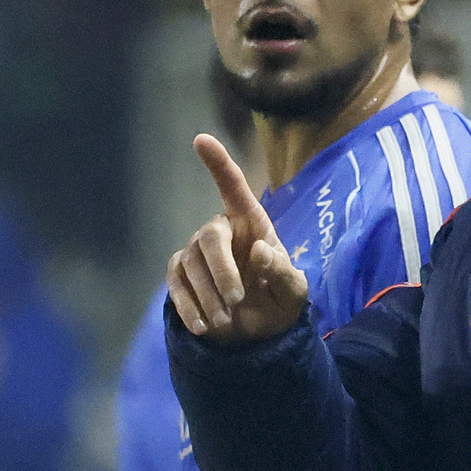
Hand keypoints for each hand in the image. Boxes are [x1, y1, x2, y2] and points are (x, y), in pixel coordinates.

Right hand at [167, 134, 307, 343]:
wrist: (260, 330)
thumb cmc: (280, 298)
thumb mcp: (294, 291)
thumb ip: (282, 271)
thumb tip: (258, 249)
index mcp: (253, 224)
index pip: (234, 189)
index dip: (218, 164)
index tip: (201, 139)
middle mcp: (221, 230)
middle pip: (208, 238)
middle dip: (222, 272)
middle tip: (236, 302)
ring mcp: (196, 251)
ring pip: (191, 265)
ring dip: (209, 296)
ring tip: (227, 321)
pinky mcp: (180, 274)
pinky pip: (176, 284)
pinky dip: (189, 307)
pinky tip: (204, 327)